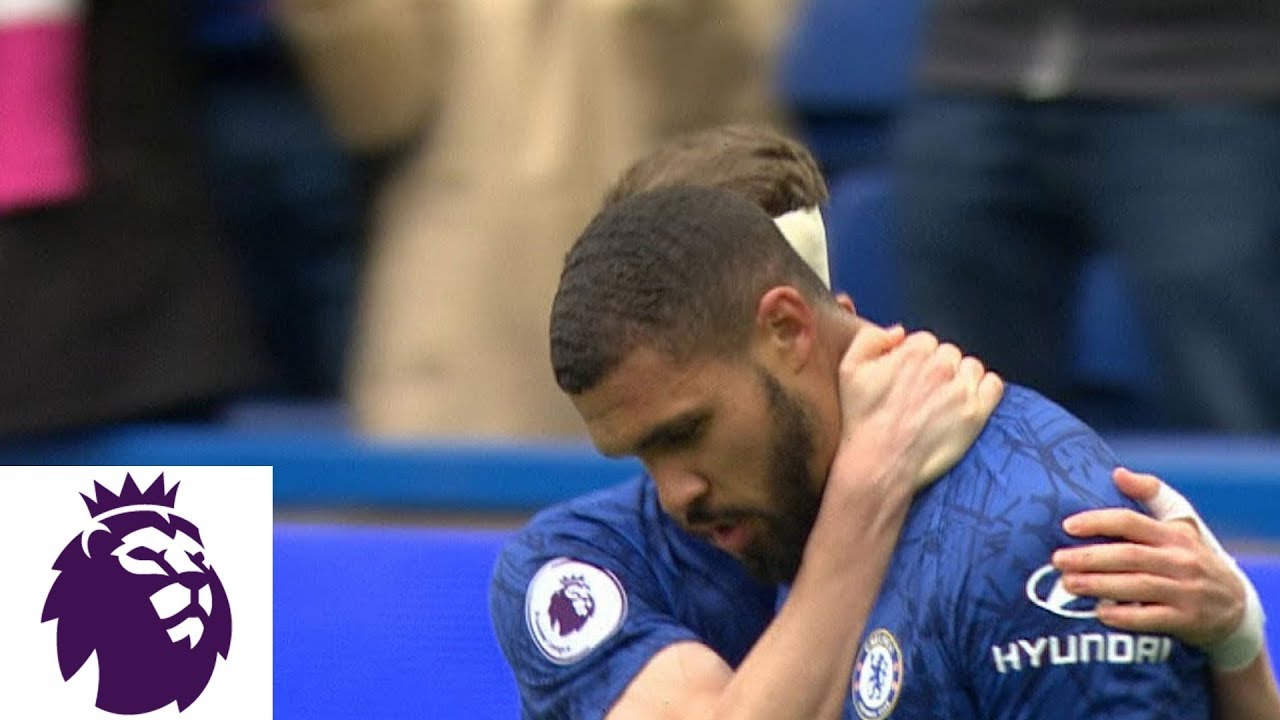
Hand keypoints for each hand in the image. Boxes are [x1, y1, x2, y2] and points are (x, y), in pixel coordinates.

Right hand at [829, 325, 1002, 499]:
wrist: (878, 463)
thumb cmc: (861, 418)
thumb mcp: (849, 369)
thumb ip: (871, 339)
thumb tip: (899, 332)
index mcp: (914, 351)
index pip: (926, 341)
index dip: (915, 359)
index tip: (907, 377)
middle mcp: (941, 367)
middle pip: (949, 354)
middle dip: (937, 368)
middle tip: (922, 392)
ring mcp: (961, 390)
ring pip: (971, 368)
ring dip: (960, 378)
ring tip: (942, 400)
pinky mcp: (976, 414)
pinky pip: (994, 385)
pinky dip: (984, 390)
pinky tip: (966, 402)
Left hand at [1053, 468, 1245, 649]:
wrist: (1235, 606)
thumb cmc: (1191, 558)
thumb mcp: (1180, 523)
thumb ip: (1151, 495)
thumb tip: (1117, 472)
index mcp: (1174, 534)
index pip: (1131, 522)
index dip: (1099, 522)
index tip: (1067, 526)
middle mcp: (1181, 560)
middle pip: (1129, 556)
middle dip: (1090, 557)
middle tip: (1057, 559)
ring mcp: (1186, 591)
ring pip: (1138, 586)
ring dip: (1100, 585)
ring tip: (1068, 583)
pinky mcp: (1188, 620)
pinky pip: (1153, 618)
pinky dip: (1126, 616)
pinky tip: (1100, 613)